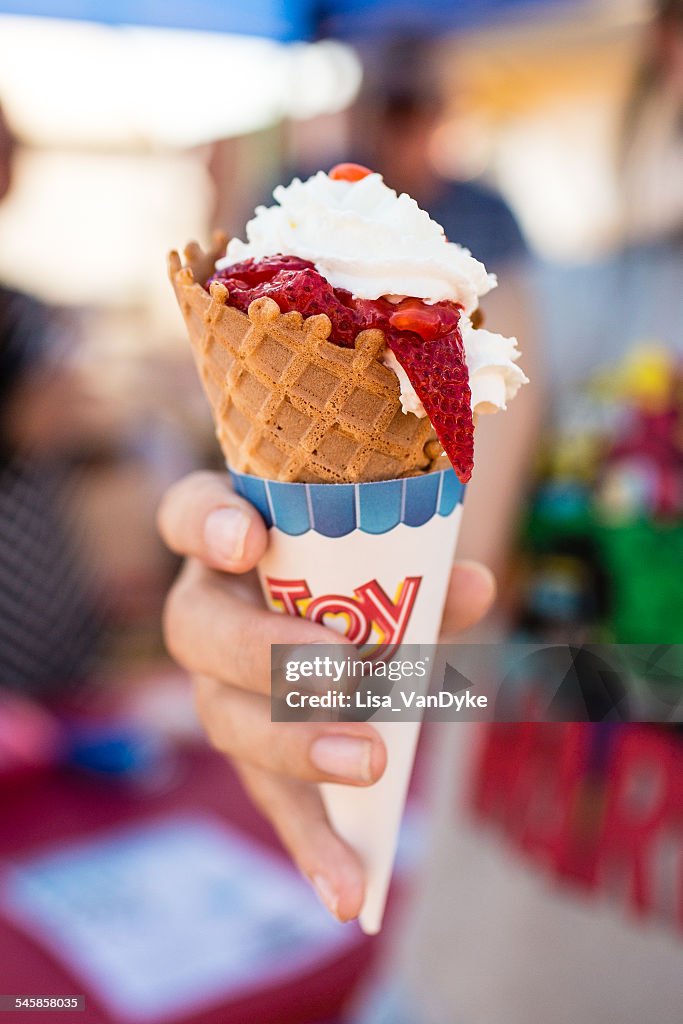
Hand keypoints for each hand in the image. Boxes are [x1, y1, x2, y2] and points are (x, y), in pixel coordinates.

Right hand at [158, 471, 494, 921]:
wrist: (340, 612)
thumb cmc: (358, 568)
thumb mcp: (389, 559)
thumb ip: (422, 567)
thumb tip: (473, 585)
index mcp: (232, 539)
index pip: (187, 513)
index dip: (205, 525)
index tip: (244, 539)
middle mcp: (209, 607)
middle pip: (197, 628)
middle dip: (268, 655)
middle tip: (343, 670)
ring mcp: (218, 684)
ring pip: (226, 718)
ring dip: (295, 746)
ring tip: (366, 765)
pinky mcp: (254, 753)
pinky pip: (270, 796)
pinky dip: (311, 842)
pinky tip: (346, 892)